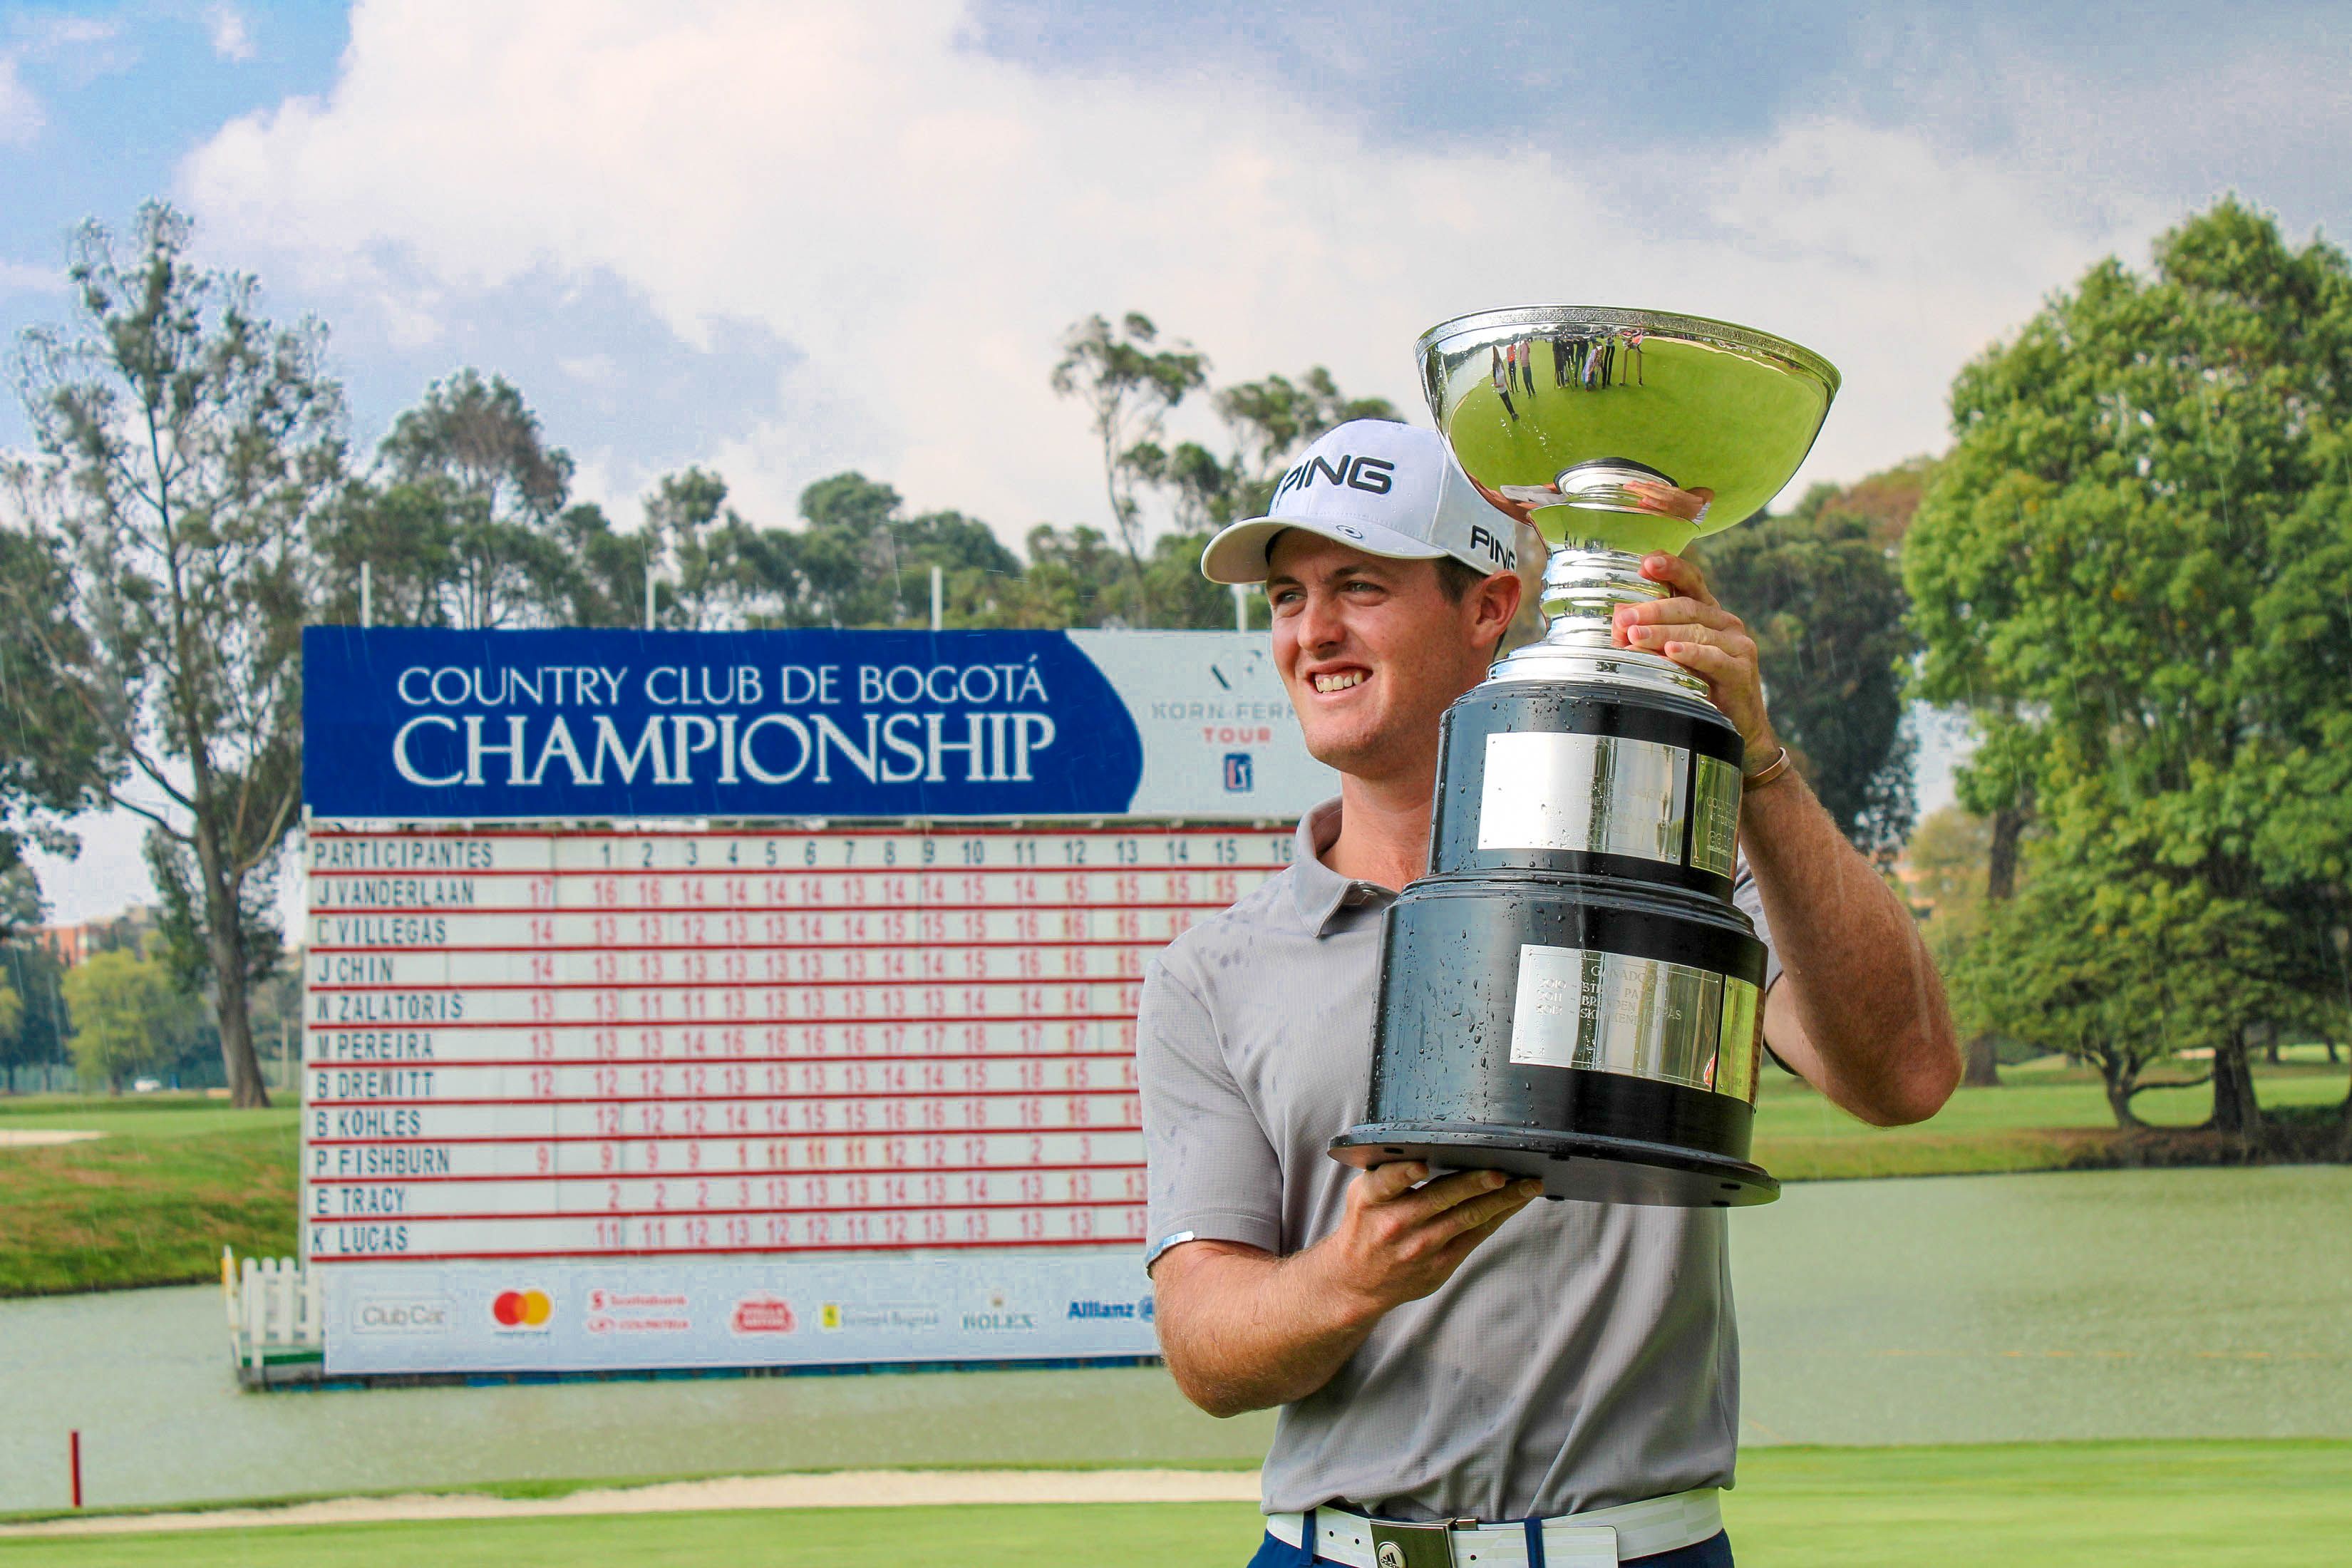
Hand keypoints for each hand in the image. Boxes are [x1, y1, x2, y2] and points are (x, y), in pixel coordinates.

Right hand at [1314, 1162, 1541, 1316]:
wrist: (1357, 1282)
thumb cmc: (1366, 1224)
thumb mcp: (1364, 1194)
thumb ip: (1389, 1172)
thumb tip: (1430, 1144)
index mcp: (1373, 1199)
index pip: (1387, 1182)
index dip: (1404, 1173)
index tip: (1421, 1164)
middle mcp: (1396, 1223)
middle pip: (1440, 1199)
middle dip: (1474, 1184)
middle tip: (1502, 1172)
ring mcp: (1420, 1247)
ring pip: (1468, 1218)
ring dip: (1502, 1200)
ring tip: (1528, 1185)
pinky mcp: (1440, 1264)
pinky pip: (1476, 1236)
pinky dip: (1499, 1216)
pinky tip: (1516, 1202)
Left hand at [1612, 552, 1777, 756]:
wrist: (1736, 730)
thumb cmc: (1699, 688)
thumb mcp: (1669, 658)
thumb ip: (1647, 636)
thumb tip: (1617, 617)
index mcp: (1708, 613)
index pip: (1691, 581)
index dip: (1671, 568)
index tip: (1646, 563)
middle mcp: (1725, 623)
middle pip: (1687, 606)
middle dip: (1651, 609)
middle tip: (1623, 618)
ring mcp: (1737, 644)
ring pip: (1696, 630)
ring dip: (1661, 633)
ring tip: (1634, 637)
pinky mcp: (1741, 670)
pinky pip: (1713, 657)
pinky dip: (1691, 653)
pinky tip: (1671, 652)